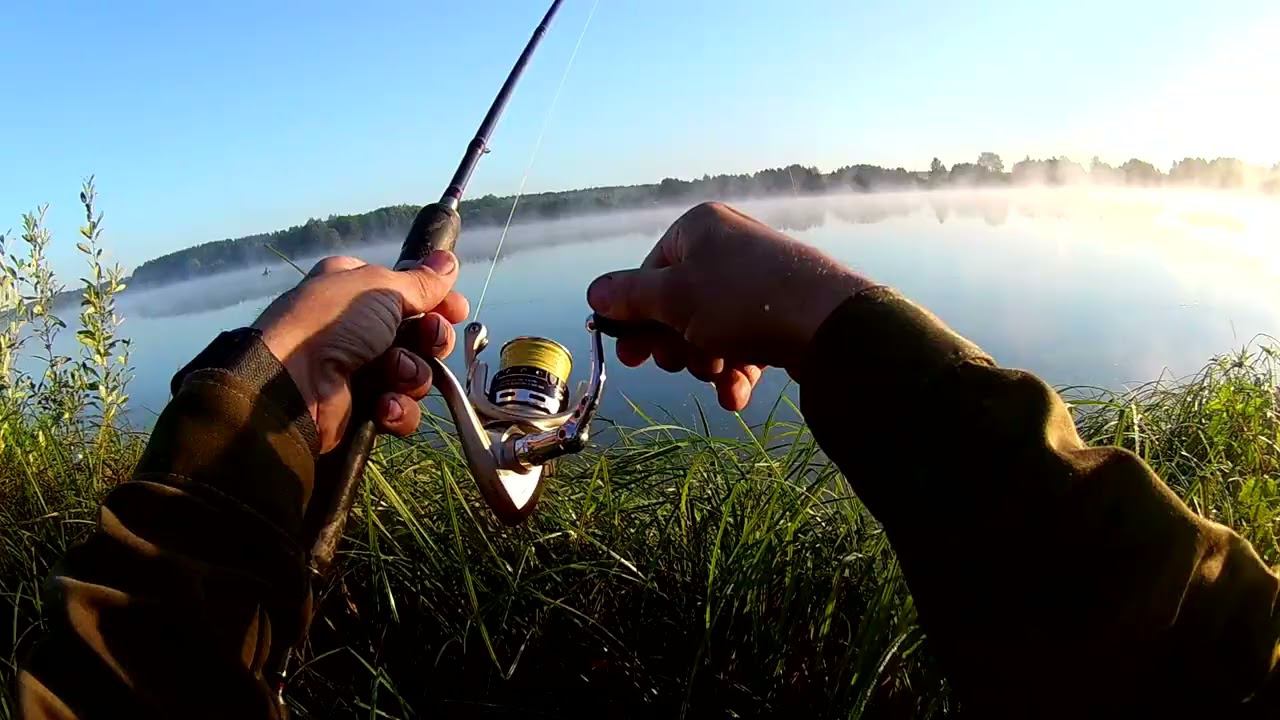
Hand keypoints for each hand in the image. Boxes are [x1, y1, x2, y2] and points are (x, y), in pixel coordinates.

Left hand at [252, 251, 468, 451]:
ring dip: (412, 374)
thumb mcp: (380, 289)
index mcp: (356, 290)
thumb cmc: (332, 323)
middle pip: (421, 334)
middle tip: (427, 338)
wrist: (291, 385)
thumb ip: (421, 282)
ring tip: (392, 372)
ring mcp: (362, 370)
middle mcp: (359, 328)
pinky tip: (382, 405)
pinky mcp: (363, 409)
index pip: (410, 293)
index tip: (456, 309)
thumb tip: (449, 261)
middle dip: (431, 339)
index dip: (438, 302)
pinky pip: (400, 409)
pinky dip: (397, 408)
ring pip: (416, 374)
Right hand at [587, 202, 872, 410]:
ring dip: (705, 361)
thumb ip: (629, 296)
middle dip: (676, 344)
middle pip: (678, 305)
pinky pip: (742, 343)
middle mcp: (727, 247)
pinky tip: (736, 394)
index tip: (630, 353)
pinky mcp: (780, 314)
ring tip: (718, 372)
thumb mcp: (673, 298)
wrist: (828, 323)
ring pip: (709, 330)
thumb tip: (595, 293)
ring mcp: (756, 282)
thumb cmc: (741, 299)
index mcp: (698, 229)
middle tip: (677, 362)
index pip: (649, 272)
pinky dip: (735, 370)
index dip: (636, 315)